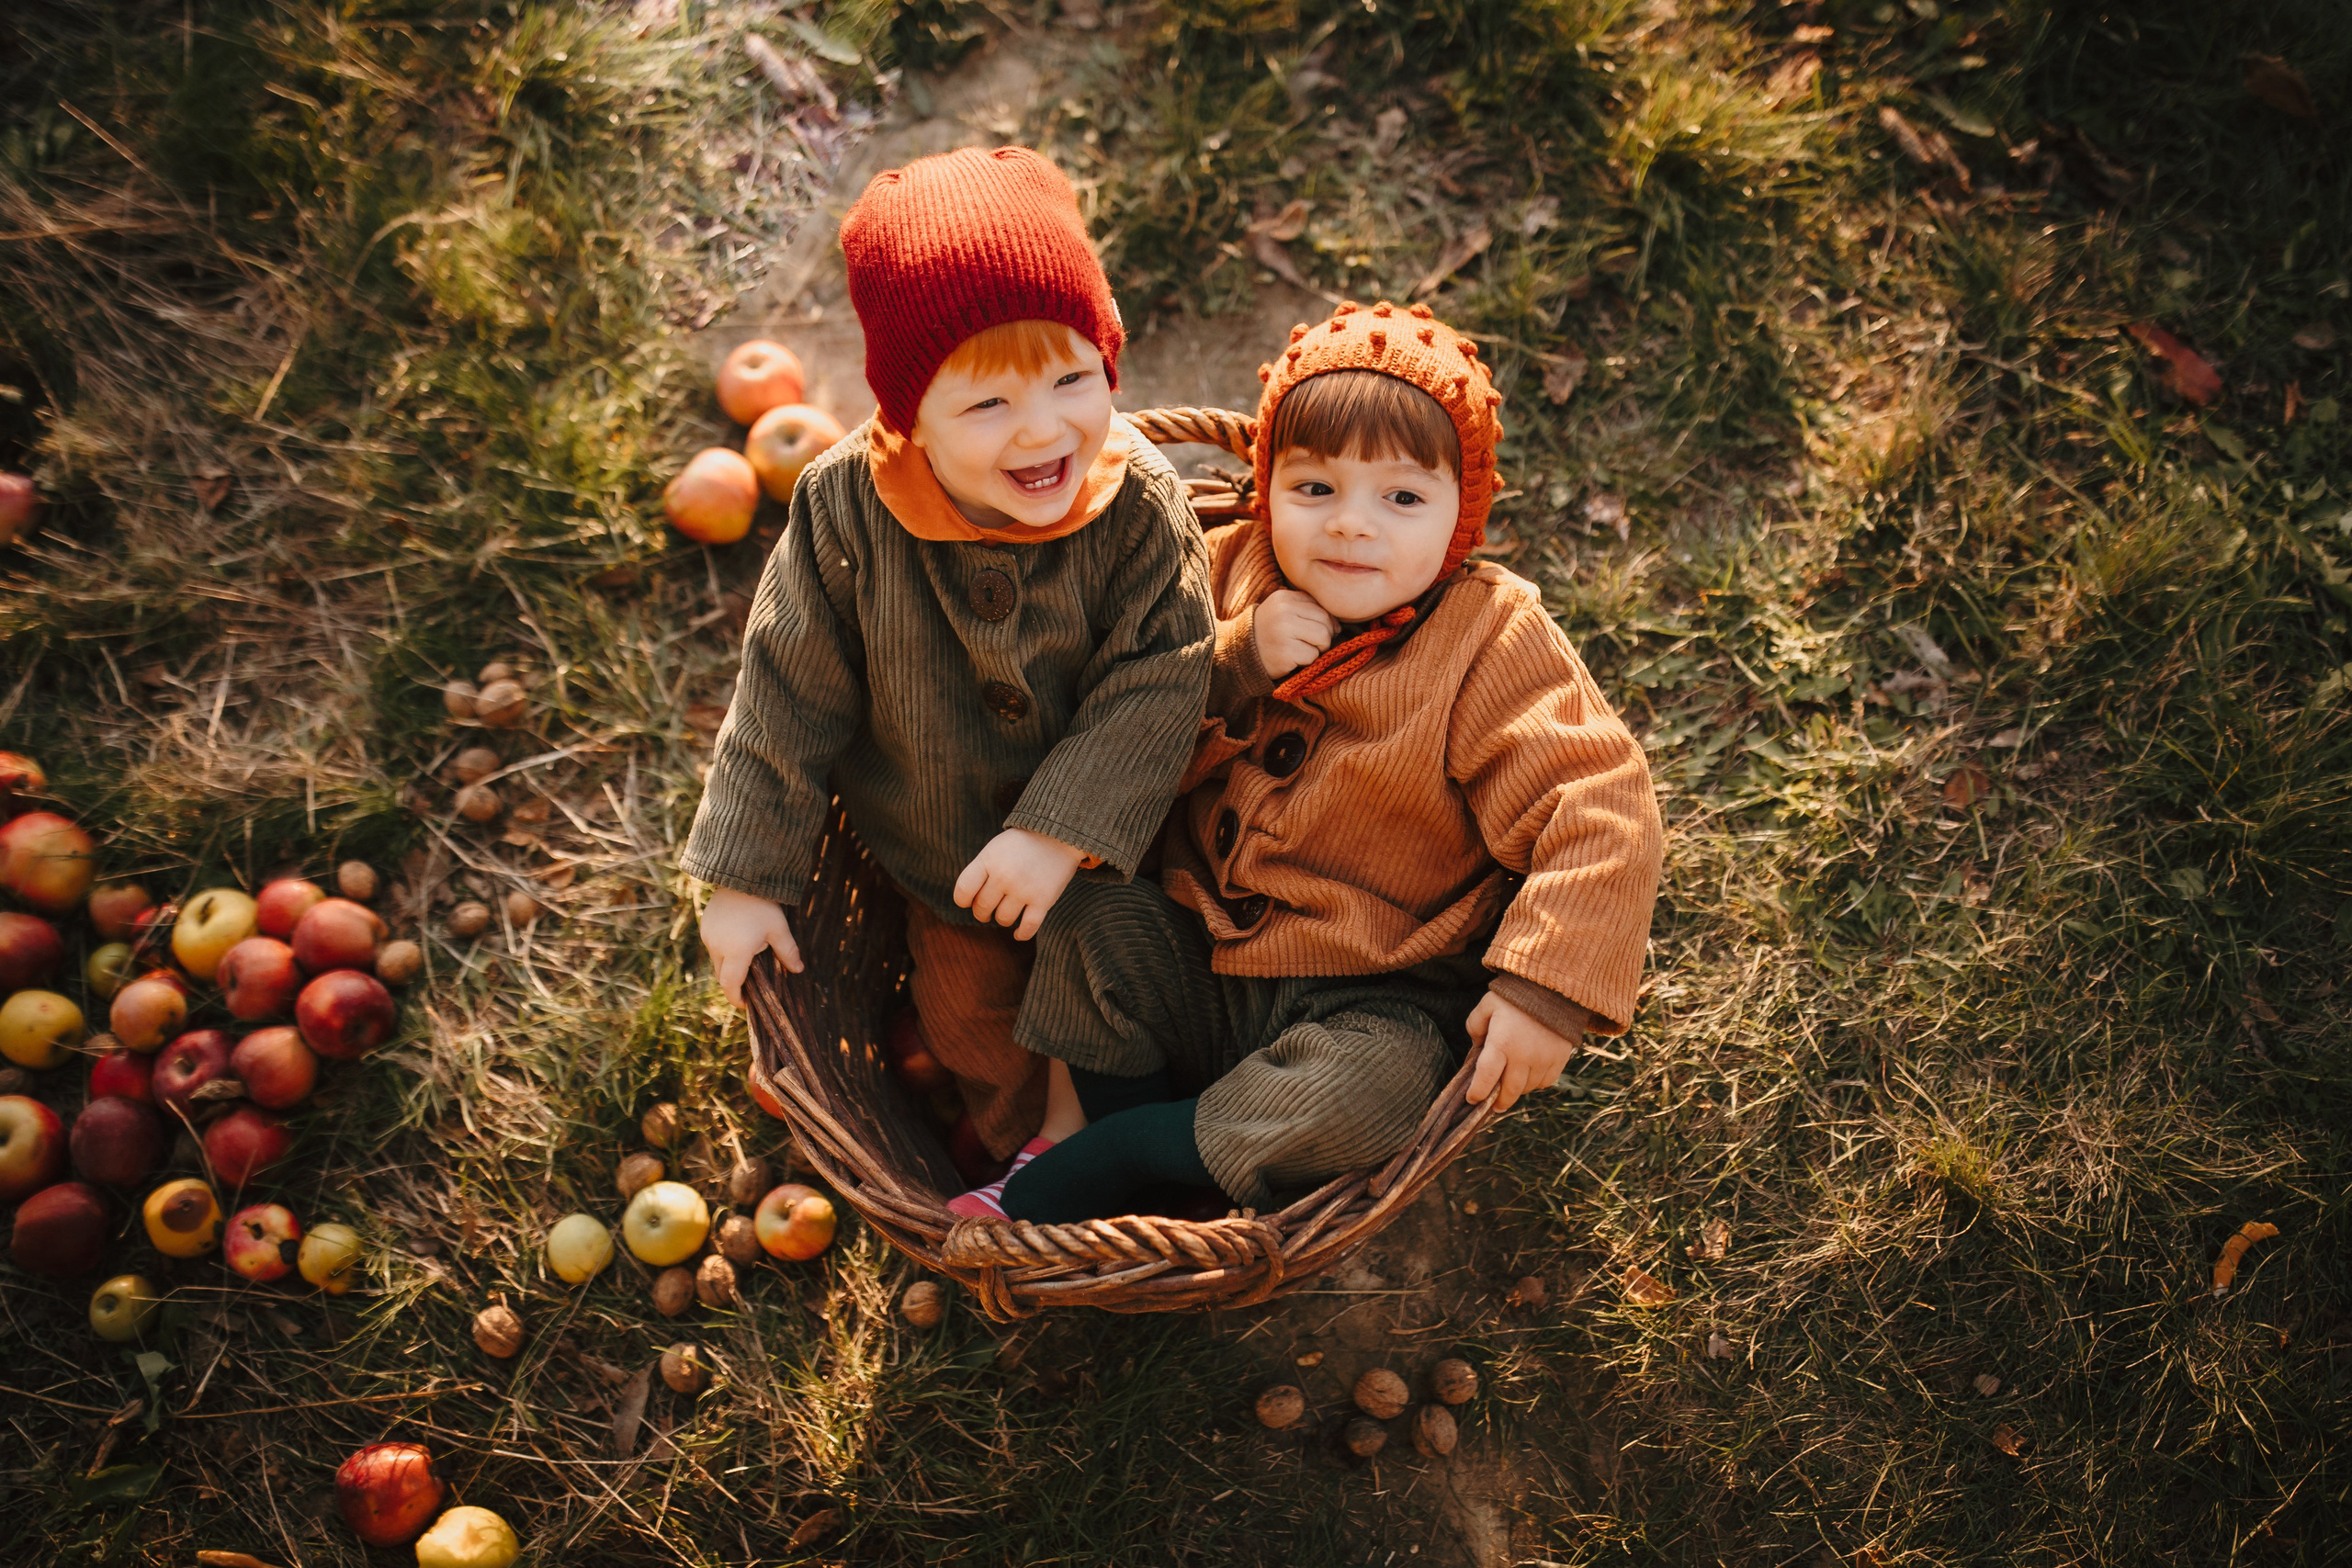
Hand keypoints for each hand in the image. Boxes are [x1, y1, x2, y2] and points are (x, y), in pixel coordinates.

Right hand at [701, 886, 803, 1007]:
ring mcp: (708, 936)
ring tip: (746, 962)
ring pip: (716, 962)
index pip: (731, 985)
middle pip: (722, 976)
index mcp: (736, 952)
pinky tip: (738, 943)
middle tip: (749, 987)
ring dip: (728, 967)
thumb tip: (798, 970)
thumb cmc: (763, 904)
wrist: (742, 877)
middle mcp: (717, 947)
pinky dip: (723, 952)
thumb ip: (788, 952)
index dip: (737, 998)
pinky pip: (713, 947)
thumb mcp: (779, 929)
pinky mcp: (705, 926)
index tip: (746, 1004)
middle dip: (734, 984)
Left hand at [953, 827, 1086, 939]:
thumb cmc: (1022, 844)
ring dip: (1003, 919)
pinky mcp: (1043, 900)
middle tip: (988, 909)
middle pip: (982, 908)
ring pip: (1003, 919)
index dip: (963, 901)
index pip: (963, 890)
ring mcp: (1024, 889)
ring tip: (1008, 911)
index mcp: (988, 860)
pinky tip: (1018, 933)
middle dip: (983, 912)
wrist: (1059, 835)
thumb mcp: (995, 848)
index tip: (968, 902)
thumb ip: (981, 870)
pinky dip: (1021, 934)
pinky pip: (1027, 928)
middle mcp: (1004, 876)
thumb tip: (969, 900)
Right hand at [1254, 588, 1338, 677]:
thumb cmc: (1268, 633)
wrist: (1240, 654)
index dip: (1327, 620)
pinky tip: (1294, 659)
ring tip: (1304, 650)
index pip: (1320, 606)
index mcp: (1284, 598)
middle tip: (1312, 644)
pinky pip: (1313, 656)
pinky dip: (1308, 661)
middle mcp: (1283, 612)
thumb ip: (1306, 609)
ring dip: (1319, 648)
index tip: (1320, 631)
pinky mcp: (1285, 653)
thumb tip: (1338, 624)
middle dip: (1325, 635)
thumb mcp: (1282, 612)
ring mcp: (1283, 632)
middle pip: (1325, 621)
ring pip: (1323, 638)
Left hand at [1464, 991, 1584, 1111]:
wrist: (1553, 988)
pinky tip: (1530, 1073)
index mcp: (1501, 1043)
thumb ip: (1475, 1027)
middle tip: (1493, 1105)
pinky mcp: (1559, 1059)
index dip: (1477, 1093)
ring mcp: (1543, 1060)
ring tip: (1511, 1084)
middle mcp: (1523, 1056)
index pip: (1486, 1078)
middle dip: (1498, 1101)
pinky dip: (1536, 1082)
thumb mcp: (1486, 1006)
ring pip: (1527, 1088)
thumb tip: (1477, 1047)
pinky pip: (1545, 1082)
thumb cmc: (1514, 996)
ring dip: (1517, 1090)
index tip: (1472, 1099)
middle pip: (1509, 1091)